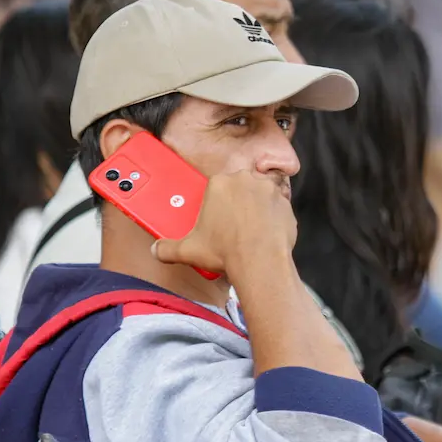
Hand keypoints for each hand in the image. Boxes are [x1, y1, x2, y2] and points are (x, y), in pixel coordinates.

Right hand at [152, 171, 295, 279]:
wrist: (260, 262)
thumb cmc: (225, 252)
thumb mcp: (188, 251)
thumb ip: (168, 248)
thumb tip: (156, 251)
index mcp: (219, 183)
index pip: (217, 187)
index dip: (218, 204)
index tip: (219, 219)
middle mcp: (245, 179)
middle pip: (240, 188)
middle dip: (238, 203)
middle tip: (235, 225)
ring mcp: (267, 189)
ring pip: (260, 194)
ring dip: (257, 207)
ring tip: (252, 229)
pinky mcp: (285, 202)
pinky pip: (278, 206)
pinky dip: (274, 217)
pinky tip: (267, 233)